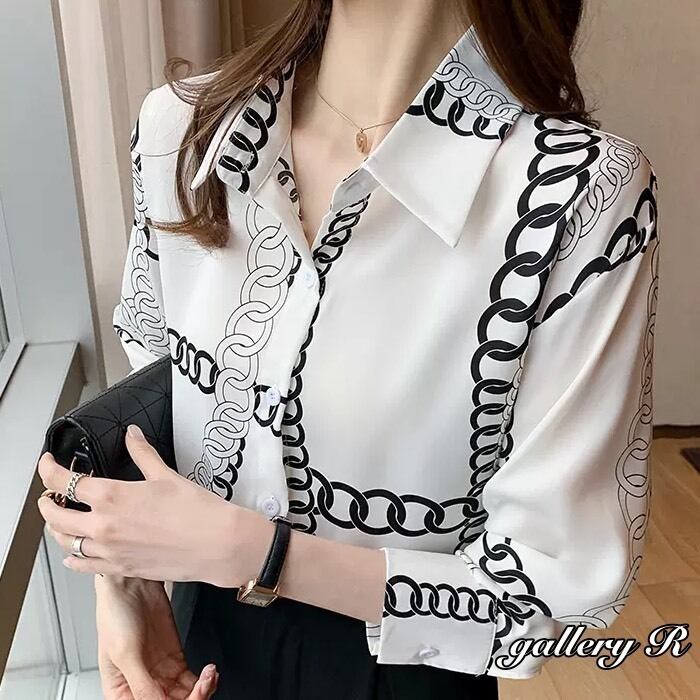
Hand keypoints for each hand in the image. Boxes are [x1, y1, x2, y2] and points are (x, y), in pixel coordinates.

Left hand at [36, 424, 259, 585]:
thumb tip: (132, 435)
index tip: (47, 463)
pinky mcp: (120, 569)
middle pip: (54, 515)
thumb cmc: (196, 510)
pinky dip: (73, 557)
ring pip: (64, 542)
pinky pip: (81, 565)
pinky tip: (75, 552)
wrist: (216, 544)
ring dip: (58, 529)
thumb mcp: (166, 475)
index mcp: (111, 497)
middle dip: (47, 502)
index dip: (48, 470)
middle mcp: (102, 526)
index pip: (63, 481)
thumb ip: (142, 453)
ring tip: (62, 519)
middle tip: (51, 494)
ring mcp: (108, 551)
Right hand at [95, 574, 217, 698]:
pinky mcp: (174, 656)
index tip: (187, 697)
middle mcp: (141, 684)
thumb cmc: (116, 612)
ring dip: (201, 690)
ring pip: (184, 695)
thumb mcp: (125, 653)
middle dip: (191, 699)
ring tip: (209, 677)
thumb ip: (143, 683)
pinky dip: (204, 680)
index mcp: (120, 692)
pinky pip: (192, 679)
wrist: (133, 582)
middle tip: (203, 687)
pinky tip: (210, 673)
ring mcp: (159, 671)